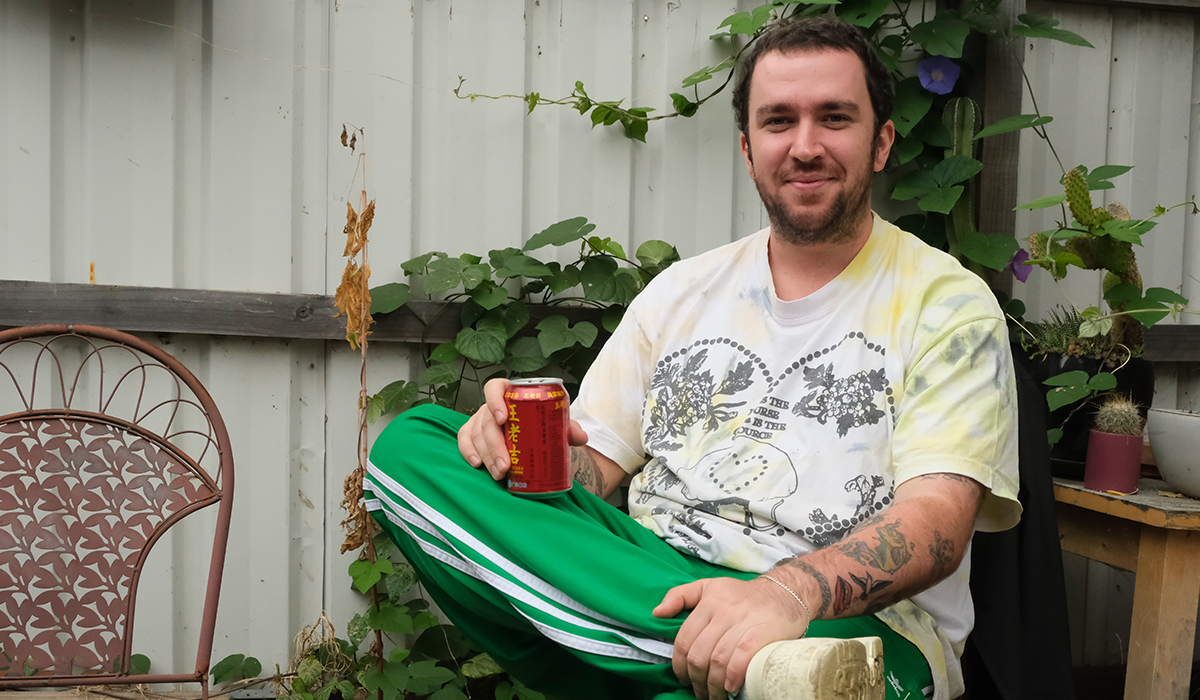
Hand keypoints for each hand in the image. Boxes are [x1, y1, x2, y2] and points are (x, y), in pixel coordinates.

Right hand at [457, 378, 588, 479]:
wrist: (533, 435)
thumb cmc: (541, 424)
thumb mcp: (554, 424)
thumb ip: (567, 428)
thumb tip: (581, 437)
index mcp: (509, 394)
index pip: (495, 388)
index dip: (495, 400)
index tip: (503, 418)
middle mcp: (491, 405)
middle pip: (486, 420)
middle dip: (494, 445)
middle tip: (506, 465)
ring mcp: (479, 419)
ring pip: (476, 434)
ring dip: (486, 455)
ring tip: (499, 473)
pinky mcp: (472, 434)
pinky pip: (464, 440)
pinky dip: (468, 451)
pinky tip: (477, 465)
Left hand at [652, 577, 810, 699]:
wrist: (786, 592)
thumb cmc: (744, 594)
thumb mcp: (709, 586)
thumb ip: (680, 595)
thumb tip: (656, 613)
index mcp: (708, 601)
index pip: (684, 639)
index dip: (679, 665)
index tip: (684, 679)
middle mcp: (723, 611)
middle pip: (699, 654)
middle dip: (696, 680)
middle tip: (700, 692)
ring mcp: (743, 621)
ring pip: (717, 660)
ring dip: (712, 685)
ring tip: (714, 696)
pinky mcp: (763, 631)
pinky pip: (741, 656)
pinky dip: (732, 675)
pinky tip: (730, 687)